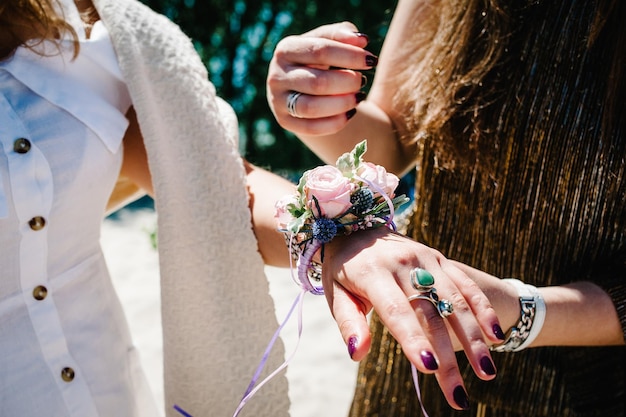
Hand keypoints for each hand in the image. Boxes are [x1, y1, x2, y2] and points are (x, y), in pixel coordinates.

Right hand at [266, 22, 375, 136]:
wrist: (300, 84)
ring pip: (312, 108)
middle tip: (362, 81)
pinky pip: (311, 128)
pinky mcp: (285, 121)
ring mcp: (278, 101)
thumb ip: (343, 34)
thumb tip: (361, 40)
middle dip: (347, 83)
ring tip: (359, 97)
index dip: (350, 56)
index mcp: (286, 49)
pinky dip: (335, 123)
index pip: (320, 51)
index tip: (371, 60)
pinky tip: (350, 113)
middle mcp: (277, 75)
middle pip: (317, 82)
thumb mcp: (327, 40)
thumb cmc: (318, 58)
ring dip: (342, 104)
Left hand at [322, 227, 505, 409]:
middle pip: (430, 313)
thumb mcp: (336, 294)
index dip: (412, 338)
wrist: (357, 225)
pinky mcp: (440, 258)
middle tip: (458, 394)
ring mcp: (426, 258)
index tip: (428, 367)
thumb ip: (349, 323)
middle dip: (447, 356)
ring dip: (474, 338)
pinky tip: (495, 337)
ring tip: (486, 372)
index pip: (396, 310)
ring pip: (455, 300)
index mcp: (373, 272)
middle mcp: (404, 263)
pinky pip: (465, 284)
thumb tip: (357, 354)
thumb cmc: (344, 270)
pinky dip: (482, 310)